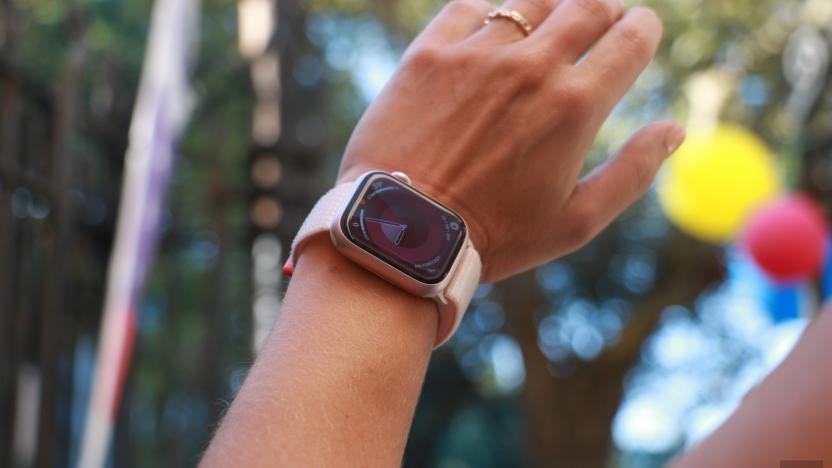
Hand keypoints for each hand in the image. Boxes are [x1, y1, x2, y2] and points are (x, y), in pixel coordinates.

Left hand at [338, 0, 685, 282]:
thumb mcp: (575, 222)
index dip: (643, 28)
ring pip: (530, 0)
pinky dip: (490, 11)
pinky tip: (492, 30)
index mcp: (576, 106)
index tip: (639, 32)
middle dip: (604, 9)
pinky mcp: (428, 53)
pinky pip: (469, 6)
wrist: (401, 232)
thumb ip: (634, 172)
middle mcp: (530, 67)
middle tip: (600, 22)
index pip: (631, 38)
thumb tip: (675, 129)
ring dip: (551, 6)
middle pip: (587, 6)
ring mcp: (476, 54)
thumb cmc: (493, 236)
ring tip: (548, 25)